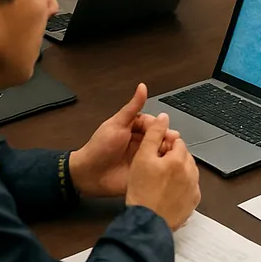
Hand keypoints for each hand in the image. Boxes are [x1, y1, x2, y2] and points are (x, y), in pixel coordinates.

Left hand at [69, 83, 178, 197]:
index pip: (155, 124)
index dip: (161, 127)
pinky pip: (158, 168)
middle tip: (171, 143)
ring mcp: (143, 157)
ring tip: (170, 155)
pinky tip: (168, 166)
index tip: (166, 130)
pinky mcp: (144, 172)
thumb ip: (132, 107)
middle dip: (168, 140)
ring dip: (168, 153)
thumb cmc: (99, 148)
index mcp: (135, 128)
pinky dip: (164, 167)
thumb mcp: (117, 124)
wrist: (89, 174)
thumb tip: (142, 87)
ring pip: (162, 152)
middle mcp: (141, 142)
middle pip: (161, 138)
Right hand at [125, 113, 200, 230]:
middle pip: (182, 156)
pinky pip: (189, 187)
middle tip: (154, 169)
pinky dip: (181, 186)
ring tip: (159, 181)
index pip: (176, 141)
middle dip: (171, 158)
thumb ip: (154, 134)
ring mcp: (193, 187)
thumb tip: (163, 118)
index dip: (163, 145)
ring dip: (176, 171)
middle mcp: (191, 171)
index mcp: (179, 158)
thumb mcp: (142, 158)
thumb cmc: (142, 193)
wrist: (147, 222)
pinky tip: (166, 191)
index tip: (153, 154)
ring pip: (187, 171)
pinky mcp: (193, 201)